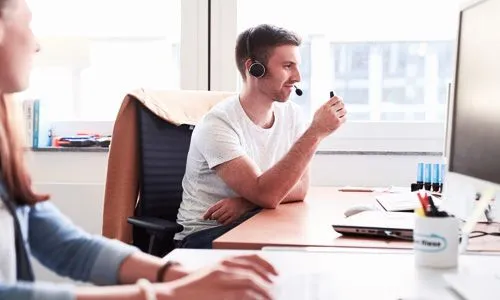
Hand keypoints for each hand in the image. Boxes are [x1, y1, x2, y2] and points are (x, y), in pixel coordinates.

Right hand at [156, 254, 278, 299]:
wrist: (172, 294)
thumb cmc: (191, 289)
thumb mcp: (211, 275)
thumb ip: (228, 275)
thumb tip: (250, 282)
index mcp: (222, 262)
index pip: (251, 258)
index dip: (267, 265)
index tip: (276, 272)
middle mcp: (223, 268)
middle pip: (254, 271)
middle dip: (269, 281)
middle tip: (277, 290)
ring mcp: (222, 280)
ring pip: (253, 283)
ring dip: (265, 292)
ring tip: (273, 298)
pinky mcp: (222, 294)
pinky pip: (245, 295)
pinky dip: (256, 298)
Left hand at [203, 197, 255, 224]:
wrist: (244, 202)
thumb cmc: (232, 202)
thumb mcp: (224, 201)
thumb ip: (217, 207)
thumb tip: (210, 215)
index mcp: (222, 202)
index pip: (212, 209)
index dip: (206, 214)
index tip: (204, 218)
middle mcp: (226, 207)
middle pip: (215, 215)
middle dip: (213, 218)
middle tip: (214, 218)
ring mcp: (230, 212)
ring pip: (220, 220)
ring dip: (218, 221)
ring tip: (220, 219)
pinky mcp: (234, 217)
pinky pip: (226, 223)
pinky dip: (223, 223)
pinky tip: (223, 221)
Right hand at [309, 96, 346, 138]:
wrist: (316, 131)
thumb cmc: (317, 121)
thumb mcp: (319, 110)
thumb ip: (327, 105)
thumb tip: (334, 102)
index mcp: (326, 106)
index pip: (336, 98)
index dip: (339, 99)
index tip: (340, 100)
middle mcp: (331, 110)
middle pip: (342, 104)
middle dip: (341, 106)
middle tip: (340, 108)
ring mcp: (335, 117)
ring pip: (344, 111)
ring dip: (343, 112)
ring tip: (339, 114)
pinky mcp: (338, 123)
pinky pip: (345, 118)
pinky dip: (343, 118)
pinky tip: (339, 119)